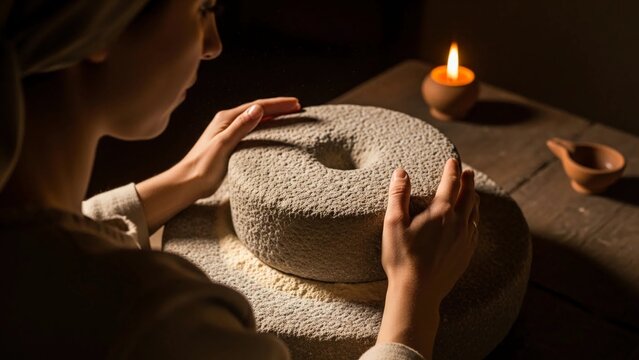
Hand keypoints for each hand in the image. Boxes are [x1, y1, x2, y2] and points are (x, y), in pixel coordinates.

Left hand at [136, 97, 299, 234]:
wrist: (187, 183)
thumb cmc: (202, 167)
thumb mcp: (223, 145)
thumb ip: (240, 127)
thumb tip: (258, 109)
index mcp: (226, 119)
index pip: (257, 106)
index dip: (278, 104)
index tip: (296, 104)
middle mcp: (227, 122)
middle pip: (257, 110)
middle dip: (278, 107)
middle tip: (298, 107)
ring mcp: (228, 133)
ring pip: (255, 120)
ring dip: (273, 116)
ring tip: (289, 115)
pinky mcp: (229, 144)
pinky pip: (252, 131)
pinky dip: (265, 128)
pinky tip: (272, 132)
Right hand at [376, 158, 478, 357]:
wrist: (417, 292)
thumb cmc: (402, 258)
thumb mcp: (393, 223)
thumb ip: (398, 195)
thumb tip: (401, 172)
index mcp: (441, 212)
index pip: (450, 183)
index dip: (452, 169)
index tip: (453, 160)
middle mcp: (458, 223)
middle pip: (468, 195)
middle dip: (467, 180)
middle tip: (466, 171)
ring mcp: (465, 240)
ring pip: (474, 212)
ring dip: (473, 198)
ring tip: (470, 192)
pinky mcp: (466, 254)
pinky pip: (474, 230)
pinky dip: (473, 219)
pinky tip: (469, 221)